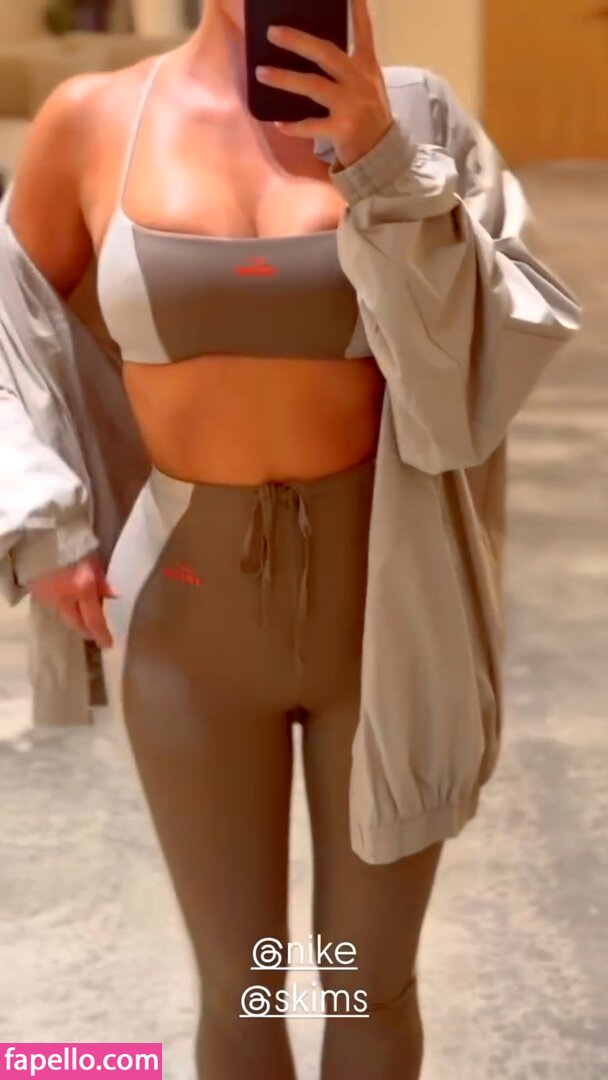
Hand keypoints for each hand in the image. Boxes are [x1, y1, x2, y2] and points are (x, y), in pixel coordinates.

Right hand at [26, 553, 117, 649]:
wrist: (42, 535)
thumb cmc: (75, 544)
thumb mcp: (94, 560)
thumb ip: (103, 581)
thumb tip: (115, 595)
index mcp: (83, 588)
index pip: (94, 620)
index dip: (102, 634)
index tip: (109, 644)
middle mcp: (65, 598)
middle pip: (77, 624)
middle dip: (87, 631)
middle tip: (95, 633)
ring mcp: (50, 597)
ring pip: (65, 616)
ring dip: (76, 619)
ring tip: (84, 617)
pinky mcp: (38, 593)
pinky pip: (54, 606)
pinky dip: (64, 607)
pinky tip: (70, 603)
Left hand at [255, 0, 393, 168]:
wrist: (383, 154)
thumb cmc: (370, 116)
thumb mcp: (368, 85)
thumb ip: (349, 68)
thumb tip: (315, 51)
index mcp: (366, 66)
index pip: (363, 31)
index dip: (356, 9)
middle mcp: (359, 81)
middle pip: (326, 54)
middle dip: (298, 41)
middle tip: (272, 32)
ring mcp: (351, 105)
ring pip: (313, 86)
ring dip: (285, 79)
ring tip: (262, 72)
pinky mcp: (342, 130)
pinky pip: (312, 126)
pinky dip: (294, 127)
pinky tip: (278, 124)